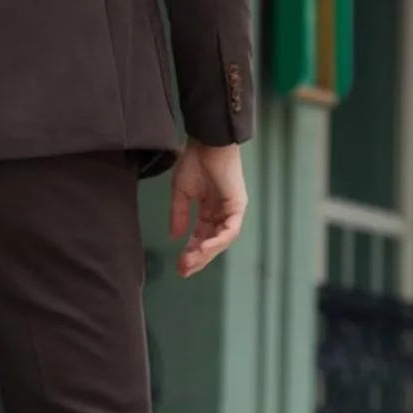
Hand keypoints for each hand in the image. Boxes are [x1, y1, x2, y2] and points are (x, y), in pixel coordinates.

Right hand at [170, 140, 247, 277]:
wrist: (206, 141)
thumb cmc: (194, 160)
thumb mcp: (181, 192)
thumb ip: (178, 215)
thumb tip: (174, 237)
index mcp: (209, 210)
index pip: (200, 237)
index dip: (190, 252)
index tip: (179, 266)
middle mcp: (222, 213)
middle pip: (211, 243)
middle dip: (197, 258)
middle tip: (183, 270)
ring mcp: (232, 210)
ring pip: (222, 240)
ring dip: (206, 252)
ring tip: (191, 261)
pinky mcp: (238, 205)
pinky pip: (231, 229)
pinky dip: (218, 240)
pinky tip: (204, 247)